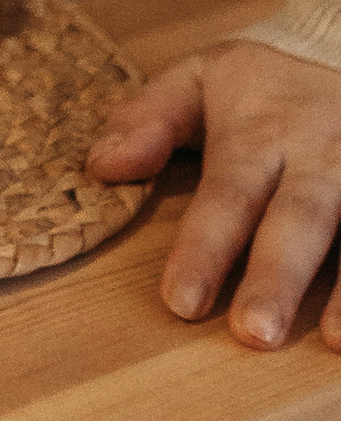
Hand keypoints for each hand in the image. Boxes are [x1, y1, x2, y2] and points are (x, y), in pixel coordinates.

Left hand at [86, 35, 340, 347]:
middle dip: (276, 277)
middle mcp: (318, 156)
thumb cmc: (263, 83)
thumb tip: (102, 167)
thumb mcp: (199, 78)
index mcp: (259, 134)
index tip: (182, 302)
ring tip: (335, 342)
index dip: (204, 249)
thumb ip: (149, 119)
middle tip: (254, 333)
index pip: (226, 195)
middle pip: (297, 220)